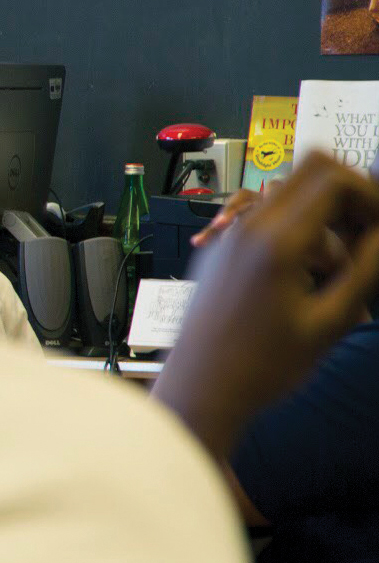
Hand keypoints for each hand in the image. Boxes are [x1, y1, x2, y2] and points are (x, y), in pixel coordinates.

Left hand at [157, 155, 378, 456]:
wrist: (199, 389)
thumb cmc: (264, 367)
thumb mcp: (330, 322)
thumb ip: (365, 269)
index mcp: (275, 241)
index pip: (333, 178)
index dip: (370, 195)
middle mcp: (247, 228)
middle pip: (310, 173)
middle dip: (350, 199)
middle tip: (366, 242)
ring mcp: (230, 237)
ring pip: (292, 201)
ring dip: (325, 225)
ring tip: (336, 281)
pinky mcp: (222, 251)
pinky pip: (269, 224)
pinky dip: (298, 239)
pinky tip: (307, 285)